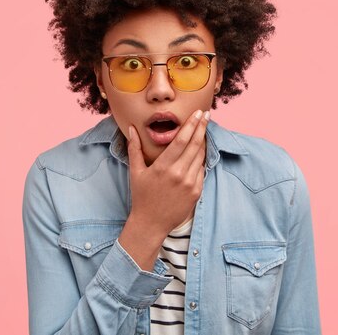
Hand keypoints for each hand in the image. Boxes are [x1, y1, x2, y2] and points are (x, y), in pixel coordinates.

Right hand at [127, 109, 209, 233]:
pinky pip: (202, 170)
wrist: (151, 223)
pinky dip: (201, 159)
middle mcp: (179, 174)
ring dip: (202, 142)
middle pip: (195, 144)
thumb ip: (134, 148)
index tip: (197, 113)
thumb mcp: (135, 171)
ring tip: (203, 130)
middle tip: (206, 114)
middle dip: (202, 127)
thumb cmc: (141, 196)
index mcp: (163, 167)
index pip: (182, 140)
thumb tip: (131, 128)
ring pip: (200, 156)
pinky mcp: (197, 192)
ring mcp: (190, 184)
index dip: (191, 124)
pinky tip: (199, 152)